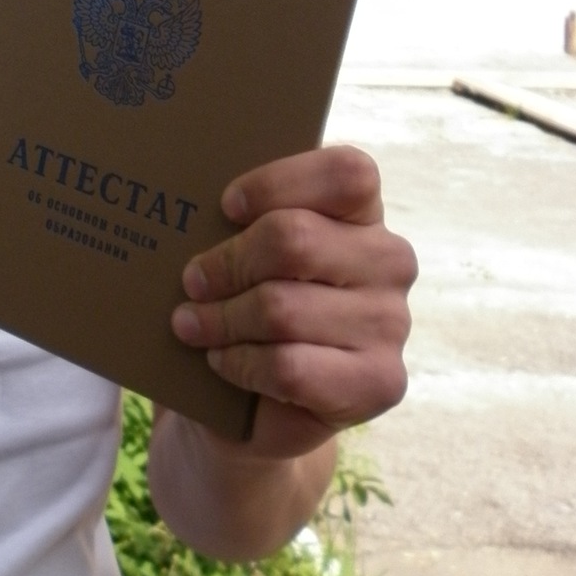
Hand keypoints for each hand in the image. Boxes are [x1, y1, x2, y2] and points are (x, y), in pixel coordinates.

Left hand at [171, 145, 414, 459]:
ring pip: (283, 309)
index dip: (277, 184)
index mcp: (363, 213)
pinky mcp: (380, 382)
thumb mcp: (242, 253)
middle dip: (226, 263)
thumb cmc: (245, 305)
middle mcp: (389, 261)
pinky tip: (222, 361)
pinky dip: (241, 364)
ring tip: (192, 324)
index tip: (226, 207)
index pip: (347, 174)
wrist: (253, 401)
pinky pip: (290, 366)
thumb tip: (184, 208)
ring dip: (222, 320)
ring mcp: (391, 323)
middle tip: (191, 281)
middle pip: (296, 239)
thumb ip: (236, 224)